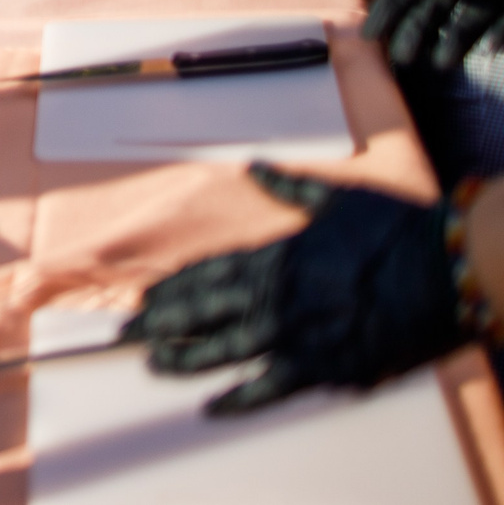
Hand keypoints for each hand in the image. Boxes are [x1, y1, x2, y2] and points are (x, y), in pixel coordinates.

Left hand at [120, 163, 464, 414]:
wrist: (450, 268)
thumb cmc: (398, 229)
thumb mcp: (337, 198)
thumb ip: (289, 188)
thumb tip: (255, 165)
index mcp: (276, 254)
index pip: (208, 274)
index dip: (173, 288)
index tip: (144, 297)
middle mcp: (277, 293)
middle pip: (203, 310)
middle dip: (160, 322)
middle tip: (122, 333)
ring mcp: (298, 332)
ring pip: (224, 348)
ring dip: (185, 357)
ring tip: (150, 364)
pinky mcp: (327, 366)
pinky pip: (272, 387)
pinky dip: (240, 399)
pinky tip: (210, 407)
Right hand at [364, 0, 503, 71]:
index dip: (388, 7)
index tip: (369, 35)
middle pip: (433, 5)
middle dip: (414, 32)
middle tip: (401, 62)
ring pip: (465, 21)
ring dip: (450, 43)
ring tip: (440, 64)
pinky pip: (501, 27)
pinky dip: (493, 40)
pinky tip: (487, 52)